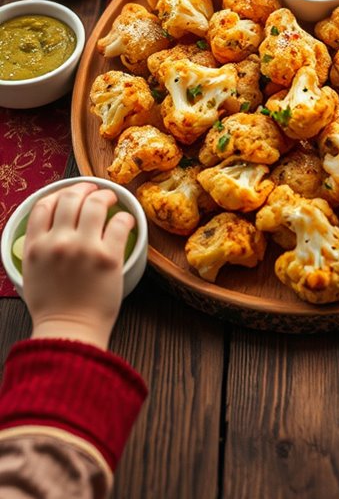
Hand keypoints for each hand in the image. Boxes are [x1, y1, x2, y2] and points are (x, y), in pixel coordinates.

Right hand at [23, 181, 134, 349]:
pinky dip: (124, 218)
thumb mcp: (31, 273)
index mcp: (36, 246)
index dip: (60, 192)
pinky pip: (119, 224)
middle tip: (95, 189)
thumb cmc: (53, 309)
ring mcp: (84, 248)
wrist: (70, 333)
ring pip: (96, 204)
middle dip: (85, 187)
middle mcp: (58, 242)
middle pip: (71, 197)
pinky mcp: (108, 257)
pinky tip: (126, 220)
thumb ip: (37, 247)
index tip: (72, 192)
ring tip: (112, 199)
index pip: (45, 204)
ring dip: (106, 196)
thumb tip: (48, 227)